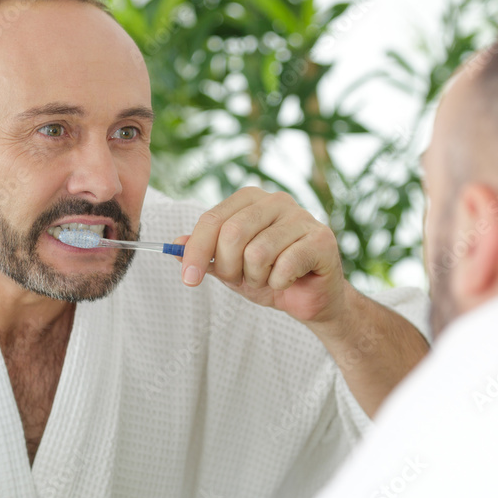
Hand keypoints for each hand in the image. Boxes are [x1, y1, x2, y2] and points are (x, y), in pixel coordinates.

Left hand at [177, 187, 348, 324]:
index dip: (196, 251)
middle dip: (229, 267)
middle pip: (232, 233)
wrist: (310, 298)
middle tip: (240, 280)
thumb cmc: (270, 276)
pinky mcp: (322, 239)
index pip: (212, 219)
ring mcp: (302, 217)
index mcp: (250, 199)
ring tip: (269, 278)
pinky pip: (285, 266)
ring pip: (258, 252)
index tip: (188, 279)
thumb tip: (176, 243)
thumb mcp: (230, 267)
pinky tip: (289, 280)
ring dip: (257, 277)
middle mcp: (276, 200)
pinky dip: (280, 283)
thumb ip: (204, 253)